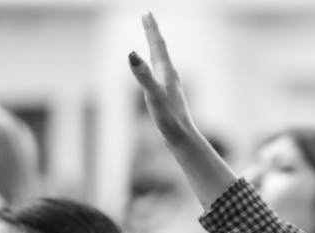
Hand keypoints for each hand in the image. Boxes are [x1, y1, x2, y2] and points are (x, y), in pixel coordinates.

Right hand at [128, 14, 200, 147]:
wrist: (183, 139)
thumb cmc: (169, 118)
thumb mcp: (152, 94)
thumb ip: (142, 74)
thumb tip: (131, 53)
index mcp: (166, 72)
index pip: (158, 45)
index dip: (151, 29)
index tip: (146, 12)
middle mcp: (170, 76)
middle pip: (160, 49)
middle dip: (152, 33)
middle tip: (147, 18)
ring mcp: (170, 87)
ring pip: (161, 61)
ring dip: (155, 48)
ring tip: (152, 40)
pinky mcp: (168, 97)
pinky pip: (160, 74)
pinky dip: (155, 66)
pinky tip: (156, 73)